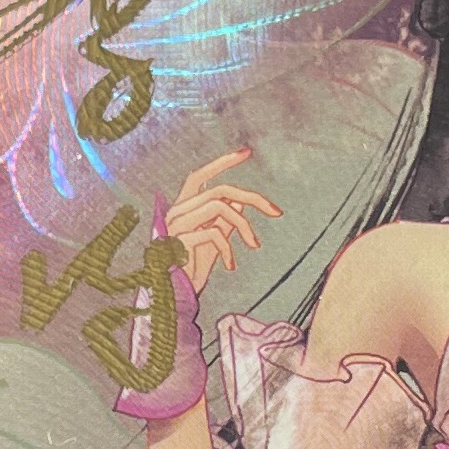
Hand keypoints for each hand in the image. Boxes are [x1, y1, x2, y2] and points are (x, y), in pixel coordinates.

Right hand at [160, 147, 280, 293]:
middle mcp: (176, 210)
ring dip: (244, 227)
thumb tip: (240, 203)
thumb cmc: (190, 270)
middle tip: (277, 212)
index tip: (247, 152)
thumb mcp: (213, 243)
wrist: (171, 296)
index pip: (200, 176)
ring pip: (220, 207)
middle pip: (220, 190)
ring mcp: (176, 224)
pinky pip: (214, 234)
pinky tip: (230, 265)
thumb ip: (224, 221)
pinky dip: (228, 249)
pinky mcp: (178, 240)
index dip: (223, 162)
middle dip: (253, 198)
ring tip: (254, 246)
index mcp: (182, 207)